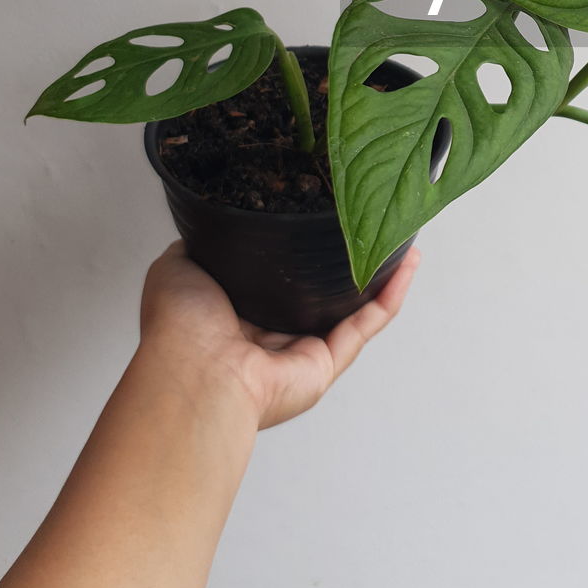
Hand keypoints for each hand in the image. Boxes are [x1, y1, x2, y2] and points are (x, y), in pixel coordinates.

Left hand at [138, 240, 420, 429]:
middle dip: (347, 260)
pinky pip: (365, 327)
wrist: (193, 372)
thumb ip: (201, 244)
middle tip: (372, 225)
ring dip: (380, 275)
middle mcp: (270, 336)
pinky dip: (390, 296)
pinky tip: (408, 264)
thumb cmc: (178, 326)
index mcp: (236, 313)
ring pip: (351, 309)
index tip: (325, 215)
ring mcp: (300, 354)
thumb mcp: (179, 266)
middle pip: (320, 293)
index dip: (302, 247)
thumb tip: (209, 221)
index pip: (277, 276)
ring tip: (404, 240)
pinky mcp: (324, 366)